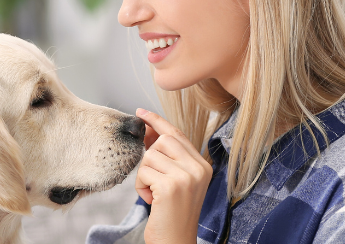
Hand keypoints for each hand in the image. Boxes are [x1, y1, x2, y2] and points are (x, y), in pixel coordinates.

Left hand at [135, 108, 212, 243]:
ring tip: (154, 193)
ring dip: (144, 175)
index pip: (177, 134)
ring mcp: (187, 176)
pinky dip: (141, 186)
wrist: (175, 242)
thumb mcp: (174, 181)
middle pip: (163, 140)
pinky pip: (143, 171)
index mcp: (203, 166)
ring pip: (150, 155)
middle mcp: (199, 168)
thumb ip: (166, 156)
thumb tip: (149, 130)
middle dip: (150, 156)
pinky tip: (152, 199)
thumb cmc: (171, 213)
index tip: (141, 113)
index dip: (158, 122)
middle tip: (151, 177)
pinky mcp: (171, 186)